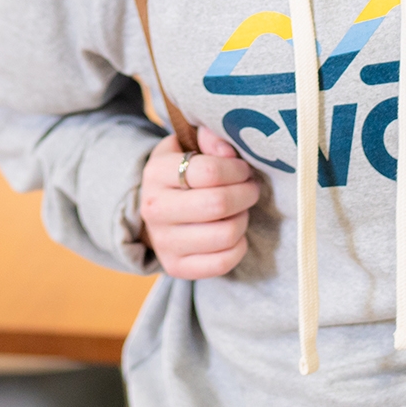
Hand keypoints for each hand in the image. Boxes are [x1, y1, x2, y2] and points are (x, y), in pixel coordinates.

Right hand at [139, 127, 258, 279]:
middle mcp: (154, 209)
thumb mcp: (187, 146)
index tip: (243, 170)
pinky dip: (238, 247)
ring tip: (240, 210)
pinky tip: (234, 233)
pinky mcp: (176, 267)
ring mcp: (164, 242)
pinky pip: (222, 263)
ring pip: (225, 234)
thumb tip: (228, 151)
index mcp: (156, 173)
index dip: (237, 170)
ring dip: (243, 219)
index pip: (209, 172)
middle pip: (218, 204)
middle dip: (246, 194)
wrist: (155, 212)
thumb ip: (209, 139)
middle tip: (250, 189)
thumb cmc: (180, 175)